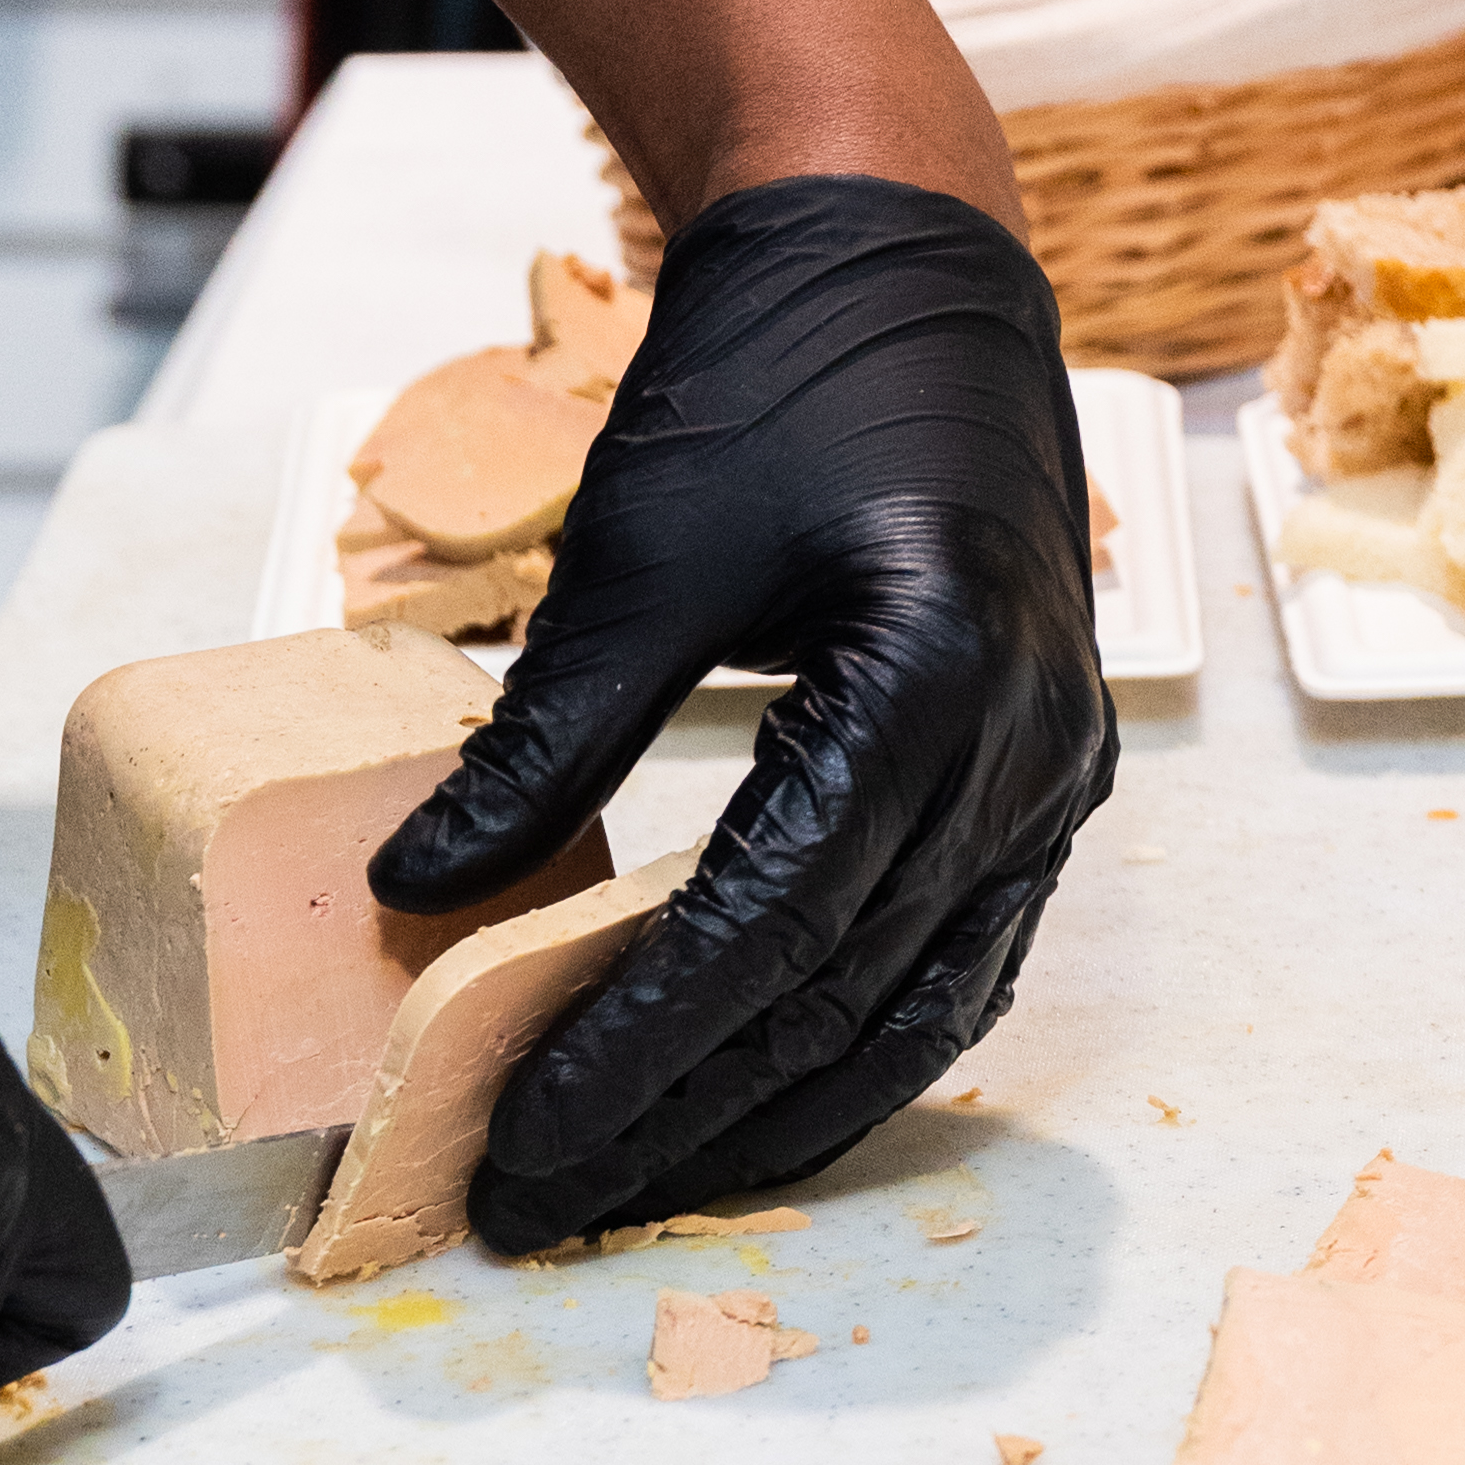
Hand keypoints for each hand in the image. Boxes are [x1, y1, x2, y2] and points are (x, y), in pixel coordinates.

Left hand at [365, 180, 1115, 1251]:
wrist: (897, 260)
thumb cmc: (773, 378)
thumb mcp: (637, 557)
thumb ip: (540, 744)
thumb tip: (411, 895)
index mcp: (931, 673)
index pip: (765, 934)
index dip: (636, 1057)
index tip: (524, 1143)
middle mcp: (1021, 744)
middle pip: (836, 1002)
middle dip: (681, 1119)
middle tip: (546, 1204)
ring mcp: (1053, 774)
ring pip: (913, 1015)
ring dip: (771, 1120)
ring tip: (636, 1191)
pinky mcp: (1046, 786)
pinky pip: (958, 968)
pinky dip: (856, 1057)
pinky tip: (761, 1118)